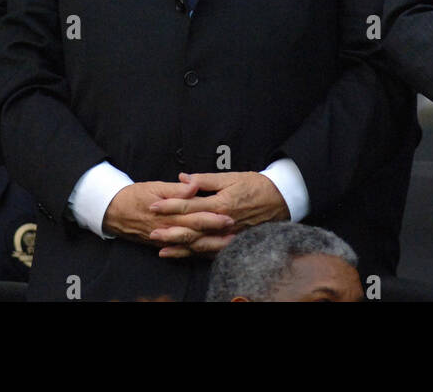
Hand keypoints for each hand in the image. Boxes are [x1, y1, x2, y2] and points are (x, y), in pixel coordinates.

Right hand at [102, 179, 233, 254]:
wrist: (114, 211)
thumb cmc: (136, 195)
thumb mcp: (156, 186)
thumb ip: (177, 189)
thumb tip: (194, 185)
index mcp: (169, 213)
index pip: (195, 216)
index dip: (212, 218)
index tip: (229, 216)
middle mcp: (168, 229)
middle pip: (196, 233)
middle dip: (216, 234)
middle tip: (234, 232)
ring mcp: (165, 239)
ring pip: (190, 245)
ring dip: (209, 245)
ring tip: (227, 244)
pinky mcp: (161, 244)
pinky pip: (181, 250)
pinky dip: (195, 252)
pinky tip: (208, 251)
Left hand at [148, 172, 289, 257]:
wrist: (282, 199)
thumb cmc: (256, 185)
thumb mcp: (231, 177)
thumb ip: (205, 179)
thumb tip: (183, 178)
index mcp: (221, 204)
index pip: (189, 206)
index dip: (169, 206)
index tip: (153, 205)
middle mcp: (223, 223)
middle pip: (191, 230)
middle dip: (169, 232)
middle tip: (150, 232)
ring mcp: (229, 235)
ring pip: (200, 245)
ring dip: (180, 248)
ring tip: (162, 249)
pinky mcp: (234, 242)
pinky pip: (213, 252)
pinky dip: (197, 255)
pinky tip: (185, 256)